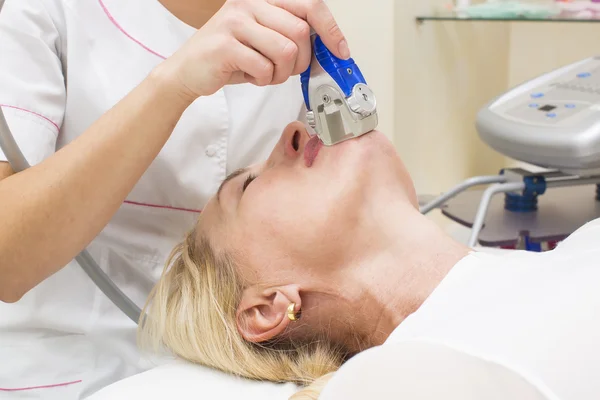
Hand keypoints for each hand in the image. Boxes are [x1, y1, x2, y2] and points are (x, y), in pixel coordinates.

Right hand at [161, 0, 348, 99]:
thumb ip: (291, 35)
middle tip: (285, 70)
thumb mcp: (263, 39)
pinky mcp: (226, 45)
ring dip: (281, 73)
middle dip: (300, 61)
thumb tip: (329, 46)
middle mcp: (249, 3)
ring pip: (286, 51)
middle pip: (301, 32)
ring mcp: (236, 21)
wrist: (188, 71)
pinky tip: (251, 76)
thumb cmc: (229, 57)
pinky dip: (263, 80)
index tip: (340, 50)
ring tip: (265, 73)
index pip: (310, 5)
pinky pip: (264, 68)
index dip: (330, 29)